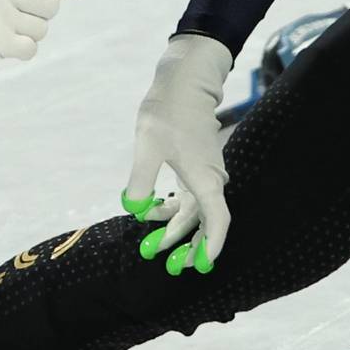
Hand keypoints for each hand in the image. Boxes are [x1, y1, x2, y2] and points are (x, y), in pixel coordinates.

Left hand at [122, 33, 237, 276]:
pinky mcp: (196, 166)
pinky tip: (155, 214)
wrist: (185, 82)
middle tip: (170, 267)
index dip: (211, 247)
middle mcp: (210, 180)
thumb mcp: (147, 146)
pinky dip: (174, 210)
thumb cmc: (168, 111)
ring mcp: (205, 174)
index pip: (217, 222)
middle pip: (204, 222)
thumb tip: (132, 210)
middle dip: (187, 246)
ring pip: (194, 211)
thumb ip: (140, 181)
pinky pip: (189, 197)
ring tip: (153, 245)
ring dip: (177, 229)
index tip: (201, 266)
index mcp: (204, 179)